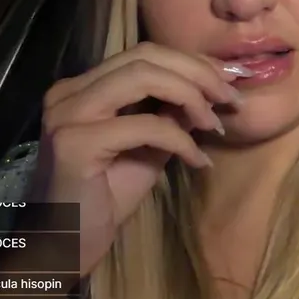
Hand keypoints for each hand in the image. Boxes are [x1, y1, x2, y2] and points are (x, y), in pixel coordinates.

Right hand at [31, 42, 242, 275]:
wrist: (67, 244)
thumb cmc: (106, 198)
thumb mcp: (150, 147)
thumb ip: (172, 115)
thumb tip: (211, 88)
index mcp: (82, 87)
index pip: (143, 53)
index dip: (191, 62)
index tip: (229, 80)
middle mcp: (68, 92)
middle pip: (144, 57)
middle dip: (197, 73)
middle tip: (231, 99)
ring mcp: (67, 114)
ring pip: (142, 77)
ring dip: (191, 96)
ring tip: (215, 124)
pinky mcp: (75, 143)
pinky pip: (144, 125)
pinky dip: (180, 139)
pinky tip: (197, 161)